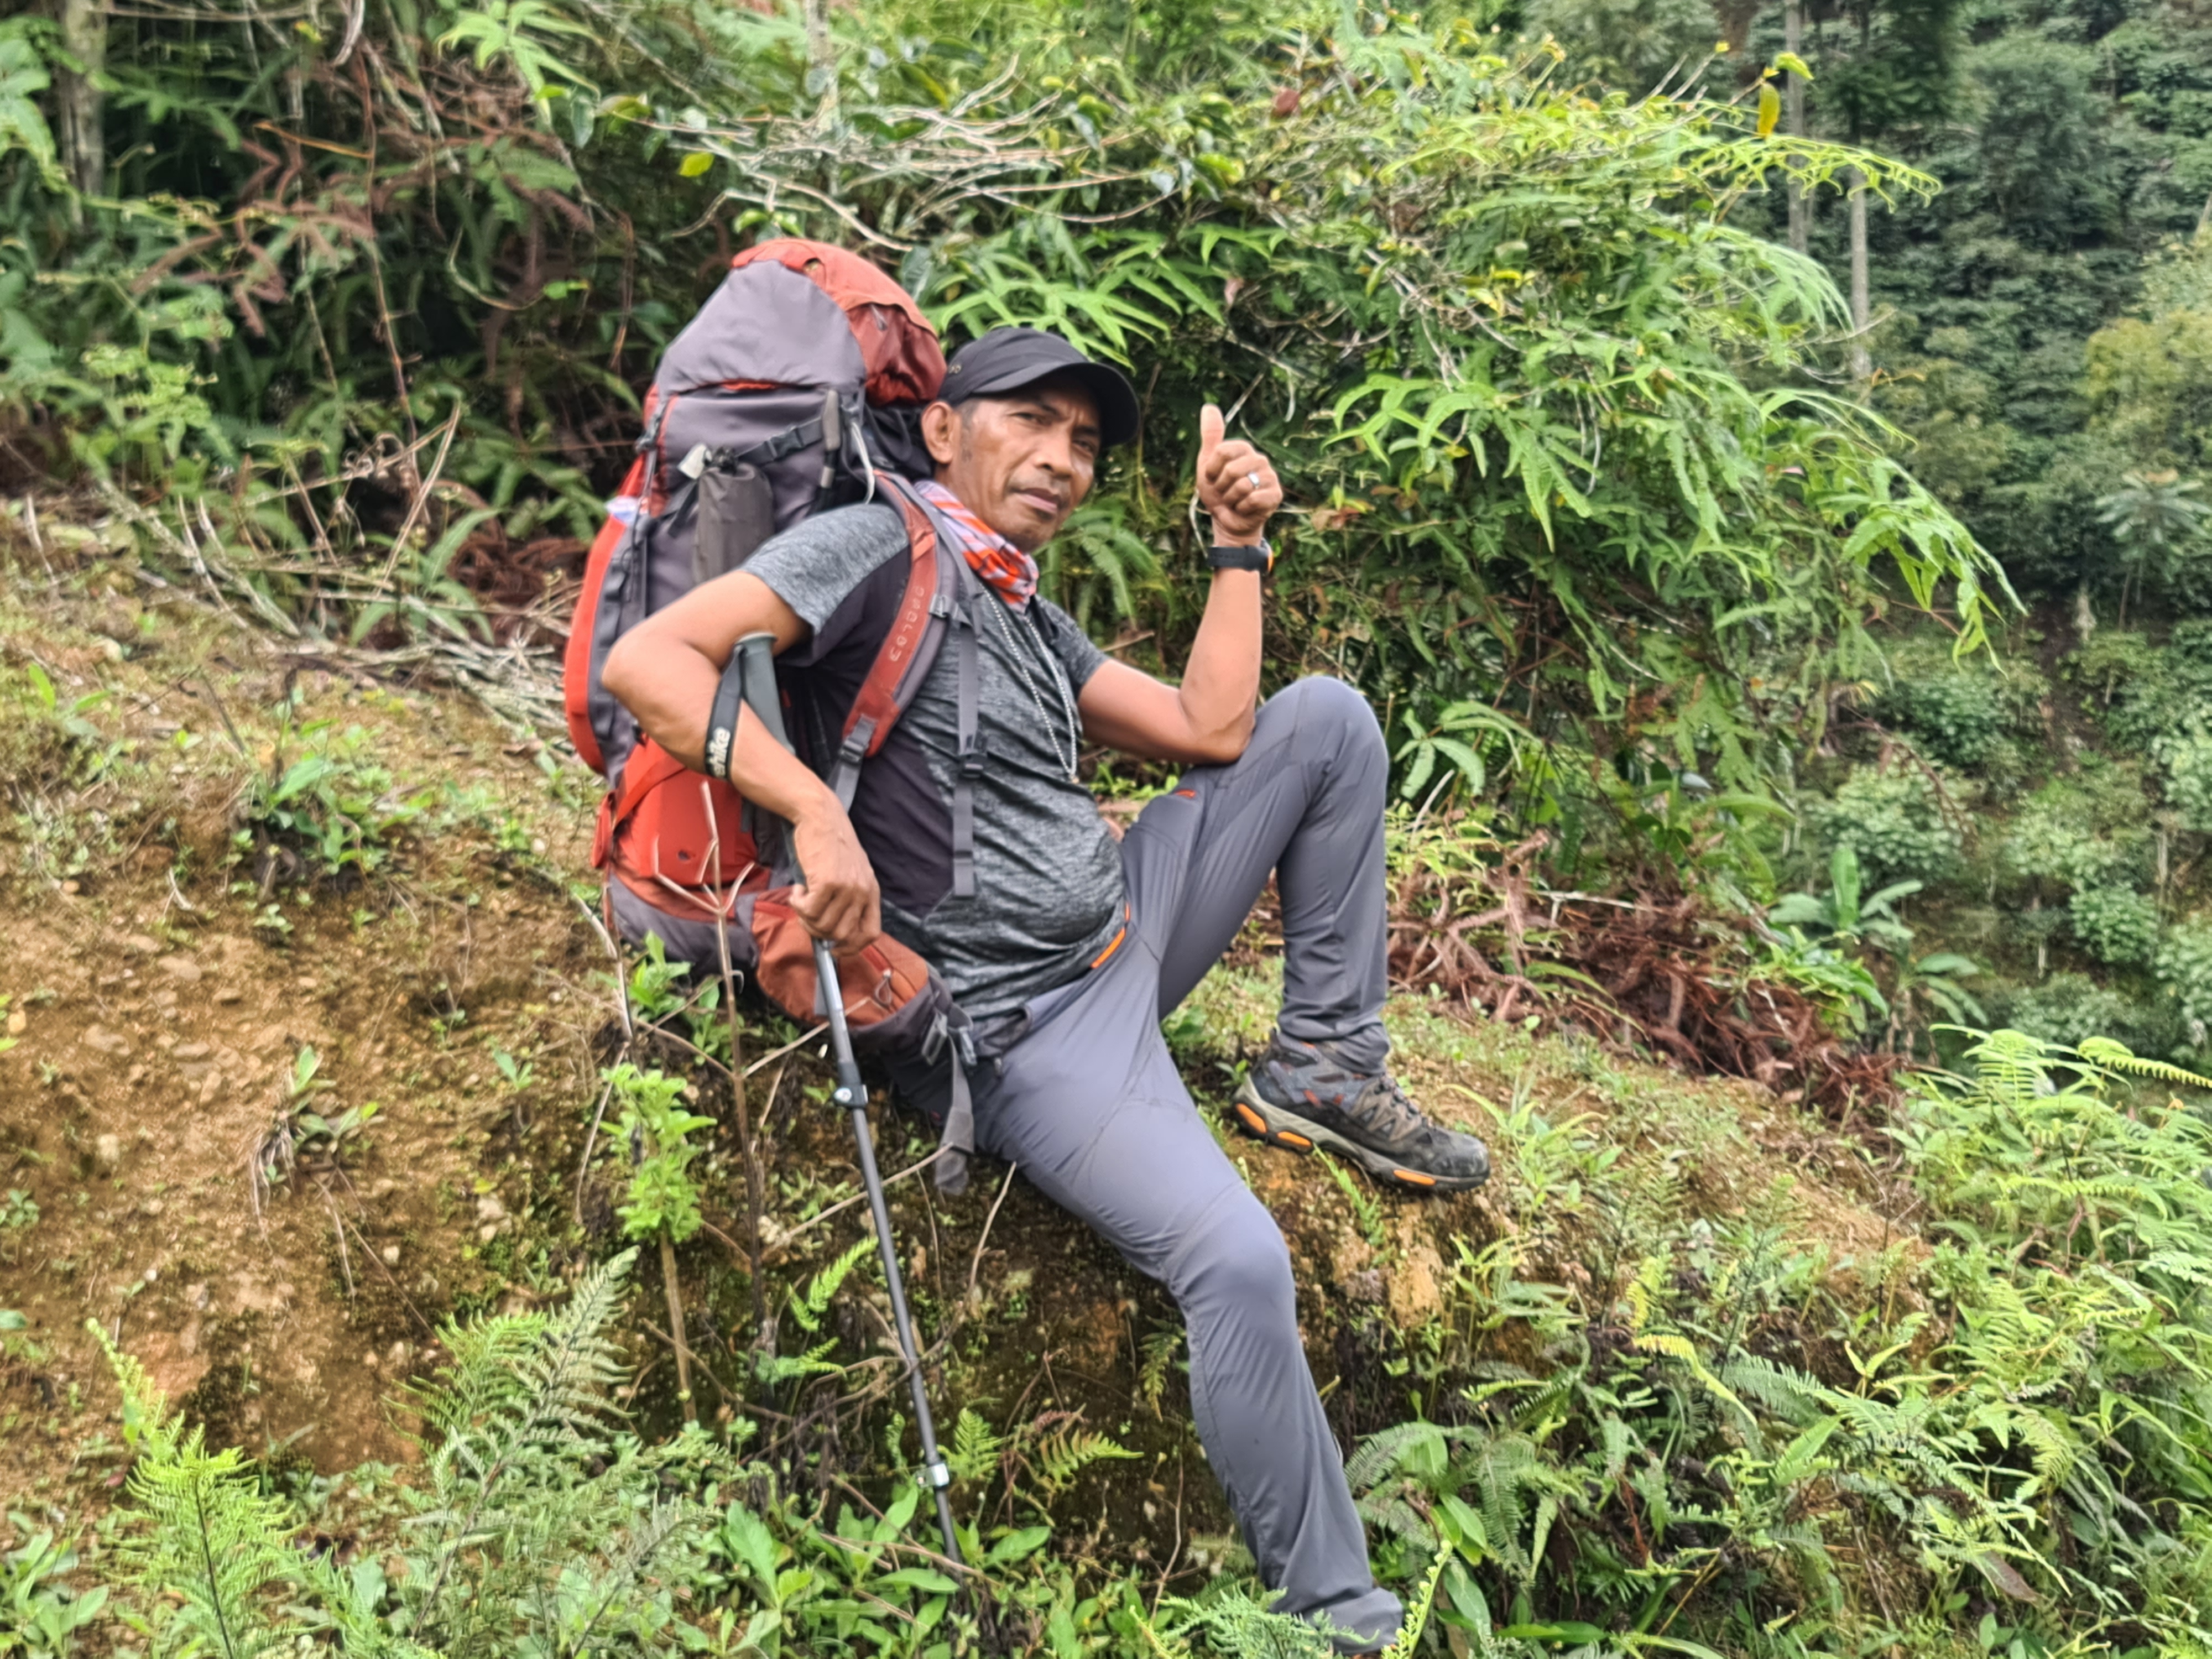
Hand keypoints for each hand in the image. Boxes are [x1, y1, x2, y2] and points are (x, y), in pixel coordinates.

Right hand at [789, 802, 881, 956]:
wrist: (820, 816)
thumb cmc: (830, 844)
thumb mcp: (850, 873)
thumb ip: (847, 900)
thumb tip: (829, 933)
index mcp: (872, 892)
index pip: (870, 933)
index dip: (851, 947)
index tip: (834, 949)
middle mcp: (862, 892)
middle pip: (841, 934)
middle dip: (818, 931)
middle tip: (806, 915)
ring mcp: (847, 888)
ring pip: (822, 925)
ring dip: (805, 916)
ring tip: (802, 896)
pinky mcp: (827, 883)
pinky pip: (808, 911)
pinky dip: (798, 904)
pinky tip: (798, 888)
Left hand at [1195, 403, 1281, 545]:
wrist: (1227, 520)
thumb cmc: (1218, 491)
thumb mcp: (1207, 463)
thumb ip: (1211, 436)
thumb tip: (1209, 406)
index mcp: (1243, 449)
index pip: (1221, 451)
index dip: (1212, 470)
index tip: (1214, 477)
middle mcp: (1259, 459)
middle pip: (1231, 470)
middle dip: (1222, 487)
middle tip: (1226, 492)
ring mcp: (1270, 476)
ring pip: (1242, 486)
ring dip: (1231, 499)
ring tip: (1235, 500)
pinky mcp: (1275, 494)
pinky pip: (1253, 499)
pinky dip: (1242, 508)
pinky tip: (1246, 508)